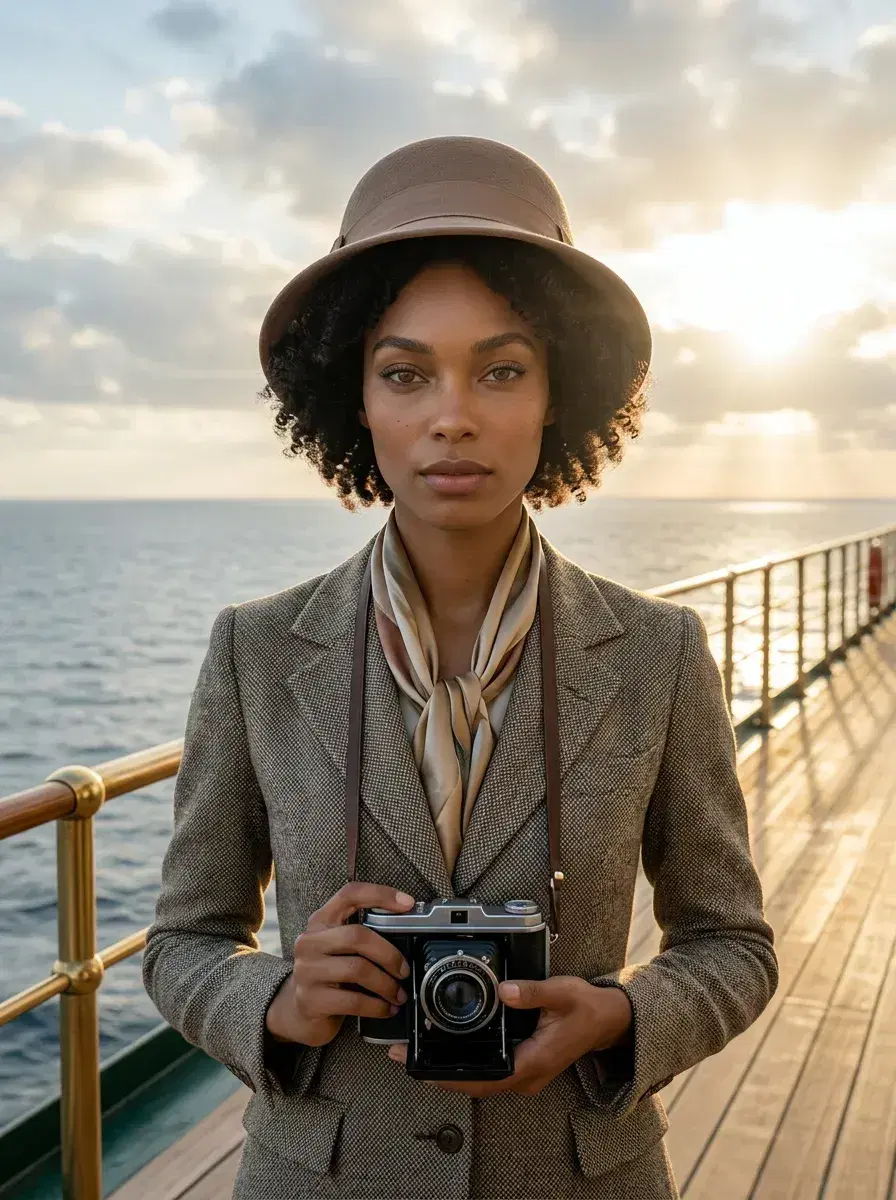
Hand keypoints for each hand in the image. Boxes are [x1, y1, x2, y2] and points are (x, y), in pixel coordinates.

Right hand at [265, 882, 414, 1048]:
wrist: (300, 1013)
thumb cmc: (330, 976)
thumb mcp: (339, 949)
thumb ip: (361, 937)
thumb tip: (405, 934)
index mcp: (321, 921)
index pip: (350, 894)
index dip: (380, 894)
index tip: (408, 903)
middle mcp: (310, 941)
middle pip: (358, 935)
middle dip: (389, 954)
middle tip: (404, 970)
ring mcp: (307, 970)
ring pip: (357, 969)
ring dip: (386, 985)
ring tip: (398, 994)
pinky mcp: (311, 999)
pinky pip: (353, 1001)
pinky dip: (377, 1006)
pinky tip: (386, 1009)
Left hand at [386, 976, 631, 1096]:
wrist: (608, 1020)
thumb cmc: (586, 1008)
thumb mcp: (561, 993)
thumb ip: (532, 992)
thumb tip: (504, 990)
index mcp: (533, 1062)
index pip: (484, 1079)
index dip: (450, 1078)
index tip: (420, 1070)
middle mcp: (526, 1075)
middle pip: (476, 1085)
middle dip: (440, 1077)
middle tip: (406, 1058)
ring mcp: (525, 1073)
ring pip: (481, 1081)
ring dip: (451, 1073)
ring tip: (418, 1056)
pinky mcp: (524, 1065)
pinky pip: (490, 1071)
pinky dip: (467, 1065)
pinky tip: (449, 1051)